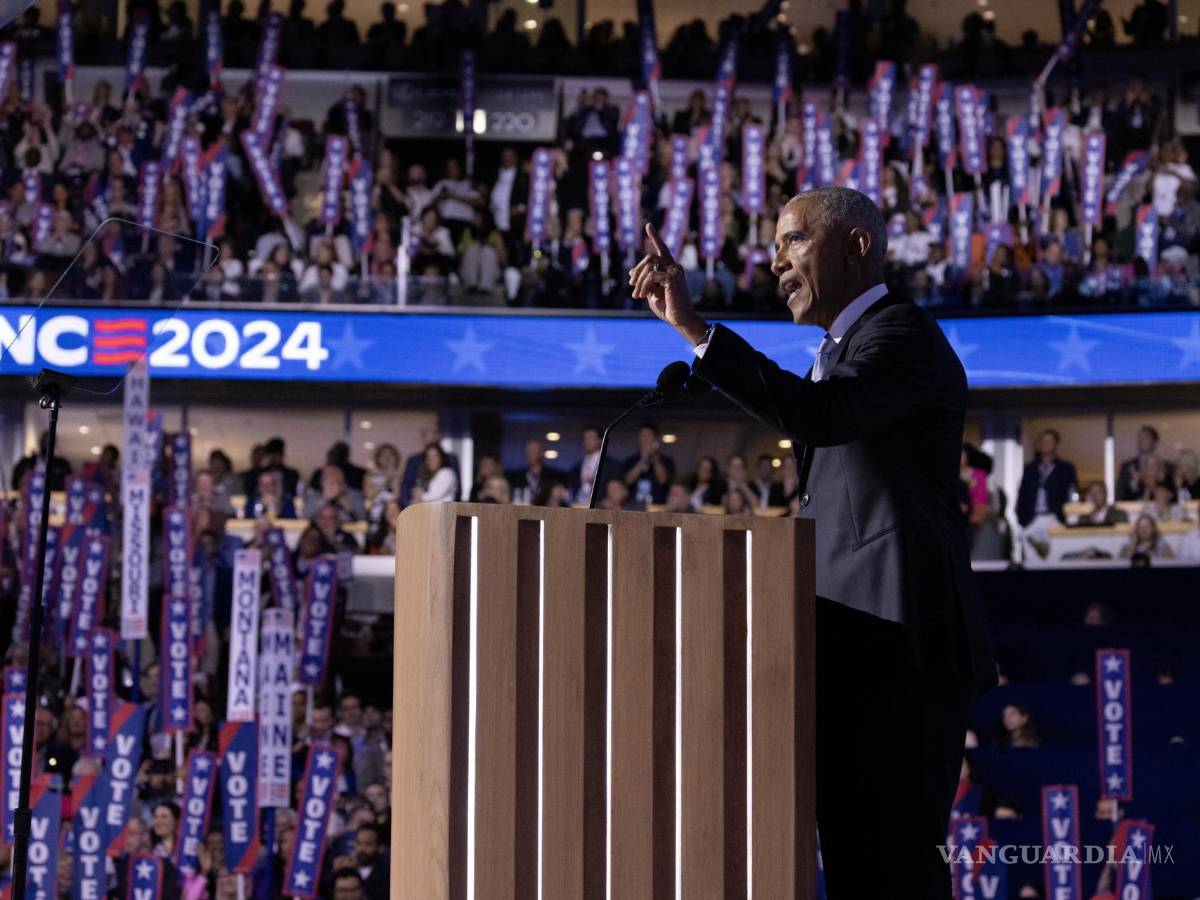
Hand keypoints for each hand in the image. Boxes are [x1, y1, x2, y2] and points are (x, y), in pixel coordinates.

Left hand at [628, 223, 707, 343]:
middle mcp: (674, 266)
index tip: (648, 225)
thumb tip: (631, 271)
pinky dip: (644, 285)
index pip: (662, 248)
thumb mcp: (650, 292)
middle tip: (631, 286)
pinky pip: (651, 275)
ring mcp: (675, 270)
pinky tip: (643, 296)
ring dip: (638, 281)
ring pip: (649, 265)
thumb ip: (644, 280)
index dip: (655, 236)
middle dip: (637, 271)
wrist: (679, 319)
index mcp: (669, 268)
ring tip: (637, 295)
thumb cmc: (667, 307)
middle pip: (649, 258)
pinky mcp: (673, 277)